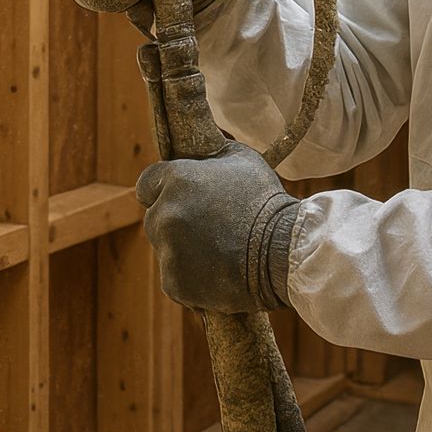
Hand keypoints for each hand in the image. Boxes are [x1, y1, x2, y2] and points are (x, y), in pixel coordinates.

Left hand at [135, 142, 299, 313]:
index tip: (178, 199)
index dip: (162, 191)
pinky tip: (217, 272)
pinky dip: (190, 278)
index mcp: (176, 180)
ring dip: (183, 251)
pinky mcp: (173, 283)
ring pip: (165, 250)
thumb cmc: (266, 202)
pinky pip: (175, 278)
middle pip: (155, 218)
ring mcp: (167, 251)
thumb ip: (209, 154)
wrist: (284, 253)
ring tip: (219, 252)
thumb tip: (196, 149)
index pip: (146, 184)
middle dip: (175, 222)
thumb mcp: (241, 160)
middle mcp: (164, 214)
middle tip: (209, 228)